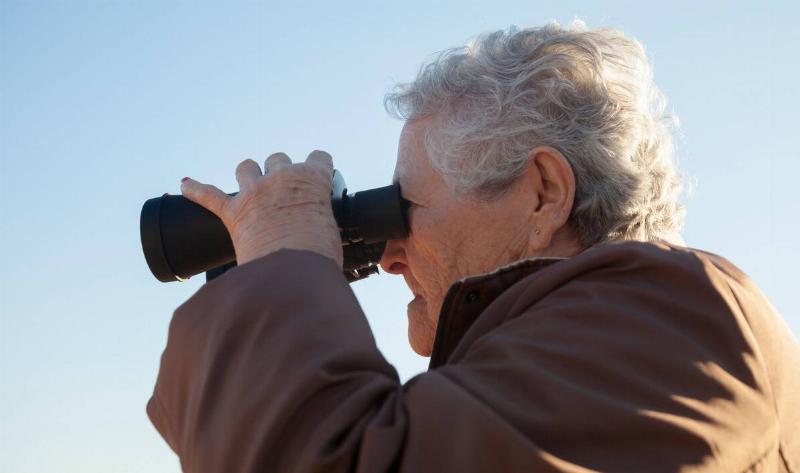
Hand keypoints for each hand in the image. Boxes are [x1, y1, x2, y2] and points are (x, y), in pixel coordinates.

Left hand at [180, 150, 342, 267]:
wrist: (291, 272)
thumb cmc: (318, 255)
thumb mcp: (330, 231)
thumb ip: (322, 222)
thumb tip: (320, 236)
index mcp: (312, 179)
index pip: (319, 158)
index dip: (319, 168)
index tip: (318, 179)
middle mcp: (281, 178)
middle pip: (278, 158)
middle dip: (280, 172)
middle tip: (285, 192)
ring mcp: (254, 193)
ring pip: (246, 167)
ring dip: (249, 174)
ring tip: (252, 186)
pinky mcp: (232, 213)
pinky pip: (208, 195)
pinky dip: (196, 190)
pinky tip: (186, 185)